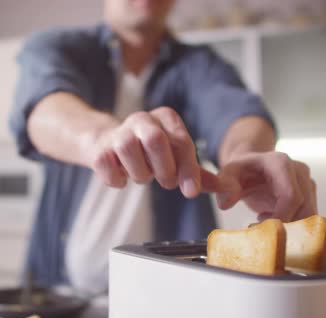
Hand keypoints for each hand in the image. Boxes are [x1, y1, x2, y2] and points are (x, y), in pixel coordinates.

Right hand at [91, 107, 217, 197]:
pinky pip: (107, 165)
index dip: (188, 169)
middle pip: (154, 139)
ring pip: (128, 149)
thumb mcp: (176, 161)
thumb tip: (225, 189)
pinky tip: (122, 177)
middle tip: (166, 181)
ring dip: (140, 173)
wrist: (109, 147)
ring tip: (143, 176)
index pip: (181, 142)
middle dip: (163, 168)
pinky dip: (117, 179)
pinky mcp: (99, 149)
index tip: (191, 192)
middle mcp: (142, 119)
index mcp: (166, 118)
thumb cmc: (150, 155)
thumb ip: (198, 175)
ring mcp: (118, 132)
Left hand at [215, 151, 316, 221]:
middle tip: (258, 227)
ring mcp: (308, 183)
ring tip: (261, 219)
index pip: (291, 196)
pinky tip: (269, 217)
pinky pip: (308, 217)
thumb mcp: (226, 175)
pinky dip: (292, 224)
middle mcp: (299, 171)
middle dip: (285, 224)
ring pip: (310, 216)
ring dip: (289, 226)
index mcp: (280, 163)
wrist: (250, 166)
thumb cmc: (239, 170)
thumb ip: (224, 186)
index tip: (264, 229)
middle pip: (305, 208)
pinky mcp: (310, 195)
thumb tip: (225, 203)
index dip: (281, 217)